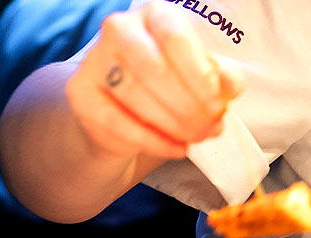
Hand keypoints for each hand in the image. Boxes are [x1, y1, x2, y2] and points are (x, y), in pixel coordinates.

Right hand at [66, 1, 242, 161]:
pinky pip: (118, 122)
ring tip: (194, 138)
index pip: (175, 38)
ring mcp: (95, 60)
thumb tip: (229, 85)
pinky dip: (153, 141)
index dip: (200, 77)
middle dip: (188, 107)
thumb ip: (222, 78)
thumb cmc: (172, 87)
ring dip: (173, 125)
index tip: (217, 106)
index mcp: (155, 15)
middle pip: (154, 68)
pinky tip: (175, 148)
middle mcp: (120, 29)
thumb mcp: (204, 78)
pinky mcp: (81, 94)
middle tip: (208, 129)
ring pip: (136, 96)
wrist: (127, 111)